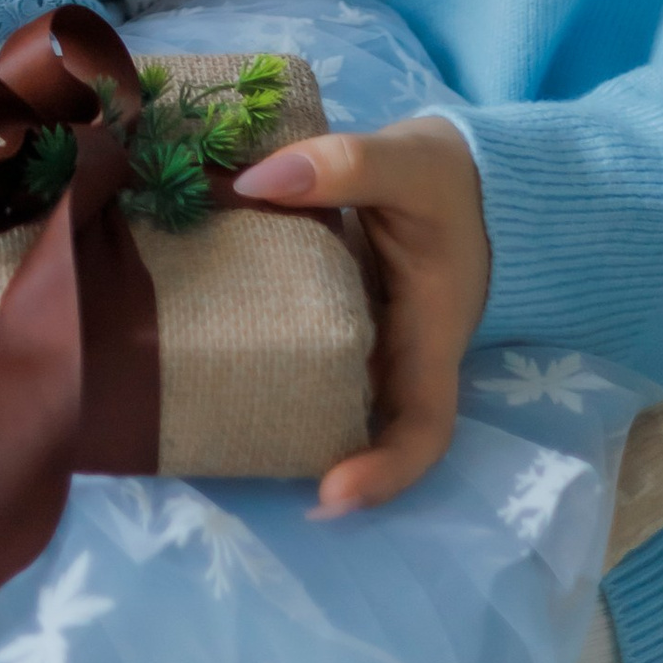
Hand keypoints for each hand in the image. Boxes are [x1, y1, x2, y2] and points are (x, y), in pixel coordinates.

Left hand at [233, 115, 490, 512]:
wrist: (466, 172)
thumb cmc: (452, 181)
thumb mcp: (412, 165)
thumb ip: (345, 167)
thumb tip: (252, 181)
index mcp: (430, 339)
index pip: (422, 429)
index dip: (384, 472)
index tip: (328, 497)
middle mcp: (394, 355)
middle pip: (355, 427)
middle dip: (302, 450)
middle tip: (230, 446)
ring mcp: (361, 338)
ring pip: (319, 389)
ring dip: (269, 397)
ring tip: (196, 397)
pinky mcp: (332, 311)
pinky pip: (296, 339)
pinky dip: (254, 336)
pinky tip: (199, 322)